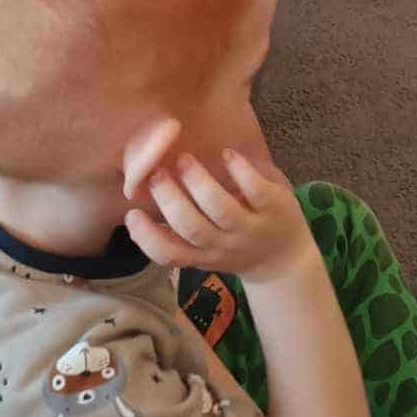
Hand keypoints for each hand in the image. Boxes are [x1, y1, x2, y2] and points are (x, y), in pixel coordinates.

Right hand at [126, 147, 311, 285]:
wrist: (284, 261)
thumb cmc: (233, 245)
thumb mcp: (206, 248)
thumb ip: (180, 226)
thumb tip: (142, 190)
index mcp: (202, 255)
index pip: (170, 254)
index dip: (147, 238)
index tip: (132, 214)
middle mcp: (224, 245)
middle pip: (192, 228)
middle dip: (170, 200)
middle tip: (155, 174)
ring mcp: (250, 228)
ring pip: (221, 209)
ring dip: (199, 183)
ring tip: (184, 160)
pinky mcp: (275, 208)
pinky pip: (256, 190)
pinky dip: (240, 171)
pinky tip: (227, 154)